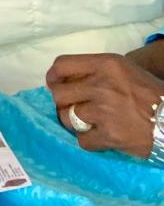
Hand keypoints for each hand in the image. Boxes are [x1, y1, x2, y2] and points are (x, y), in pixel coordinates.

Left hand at [47, 53, 162, 158]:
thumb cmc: (150, 93)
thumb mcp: (124, 70)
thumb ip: (95, 70)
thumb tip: (63, 79)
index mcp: (106, 64)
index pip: (62, 65)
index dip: (53, 77)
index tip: (55, 84)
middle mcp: (101, 85)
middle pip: (59, 93)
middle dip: (63, 102)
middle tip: (74, 106)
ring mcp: (104, 111)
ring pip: (66, 117)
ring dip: (74, 122)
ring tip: (88, 122)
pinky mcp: (110, 135)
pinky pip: (82, 140)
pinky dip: (89, 141)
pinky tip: (100, 137)